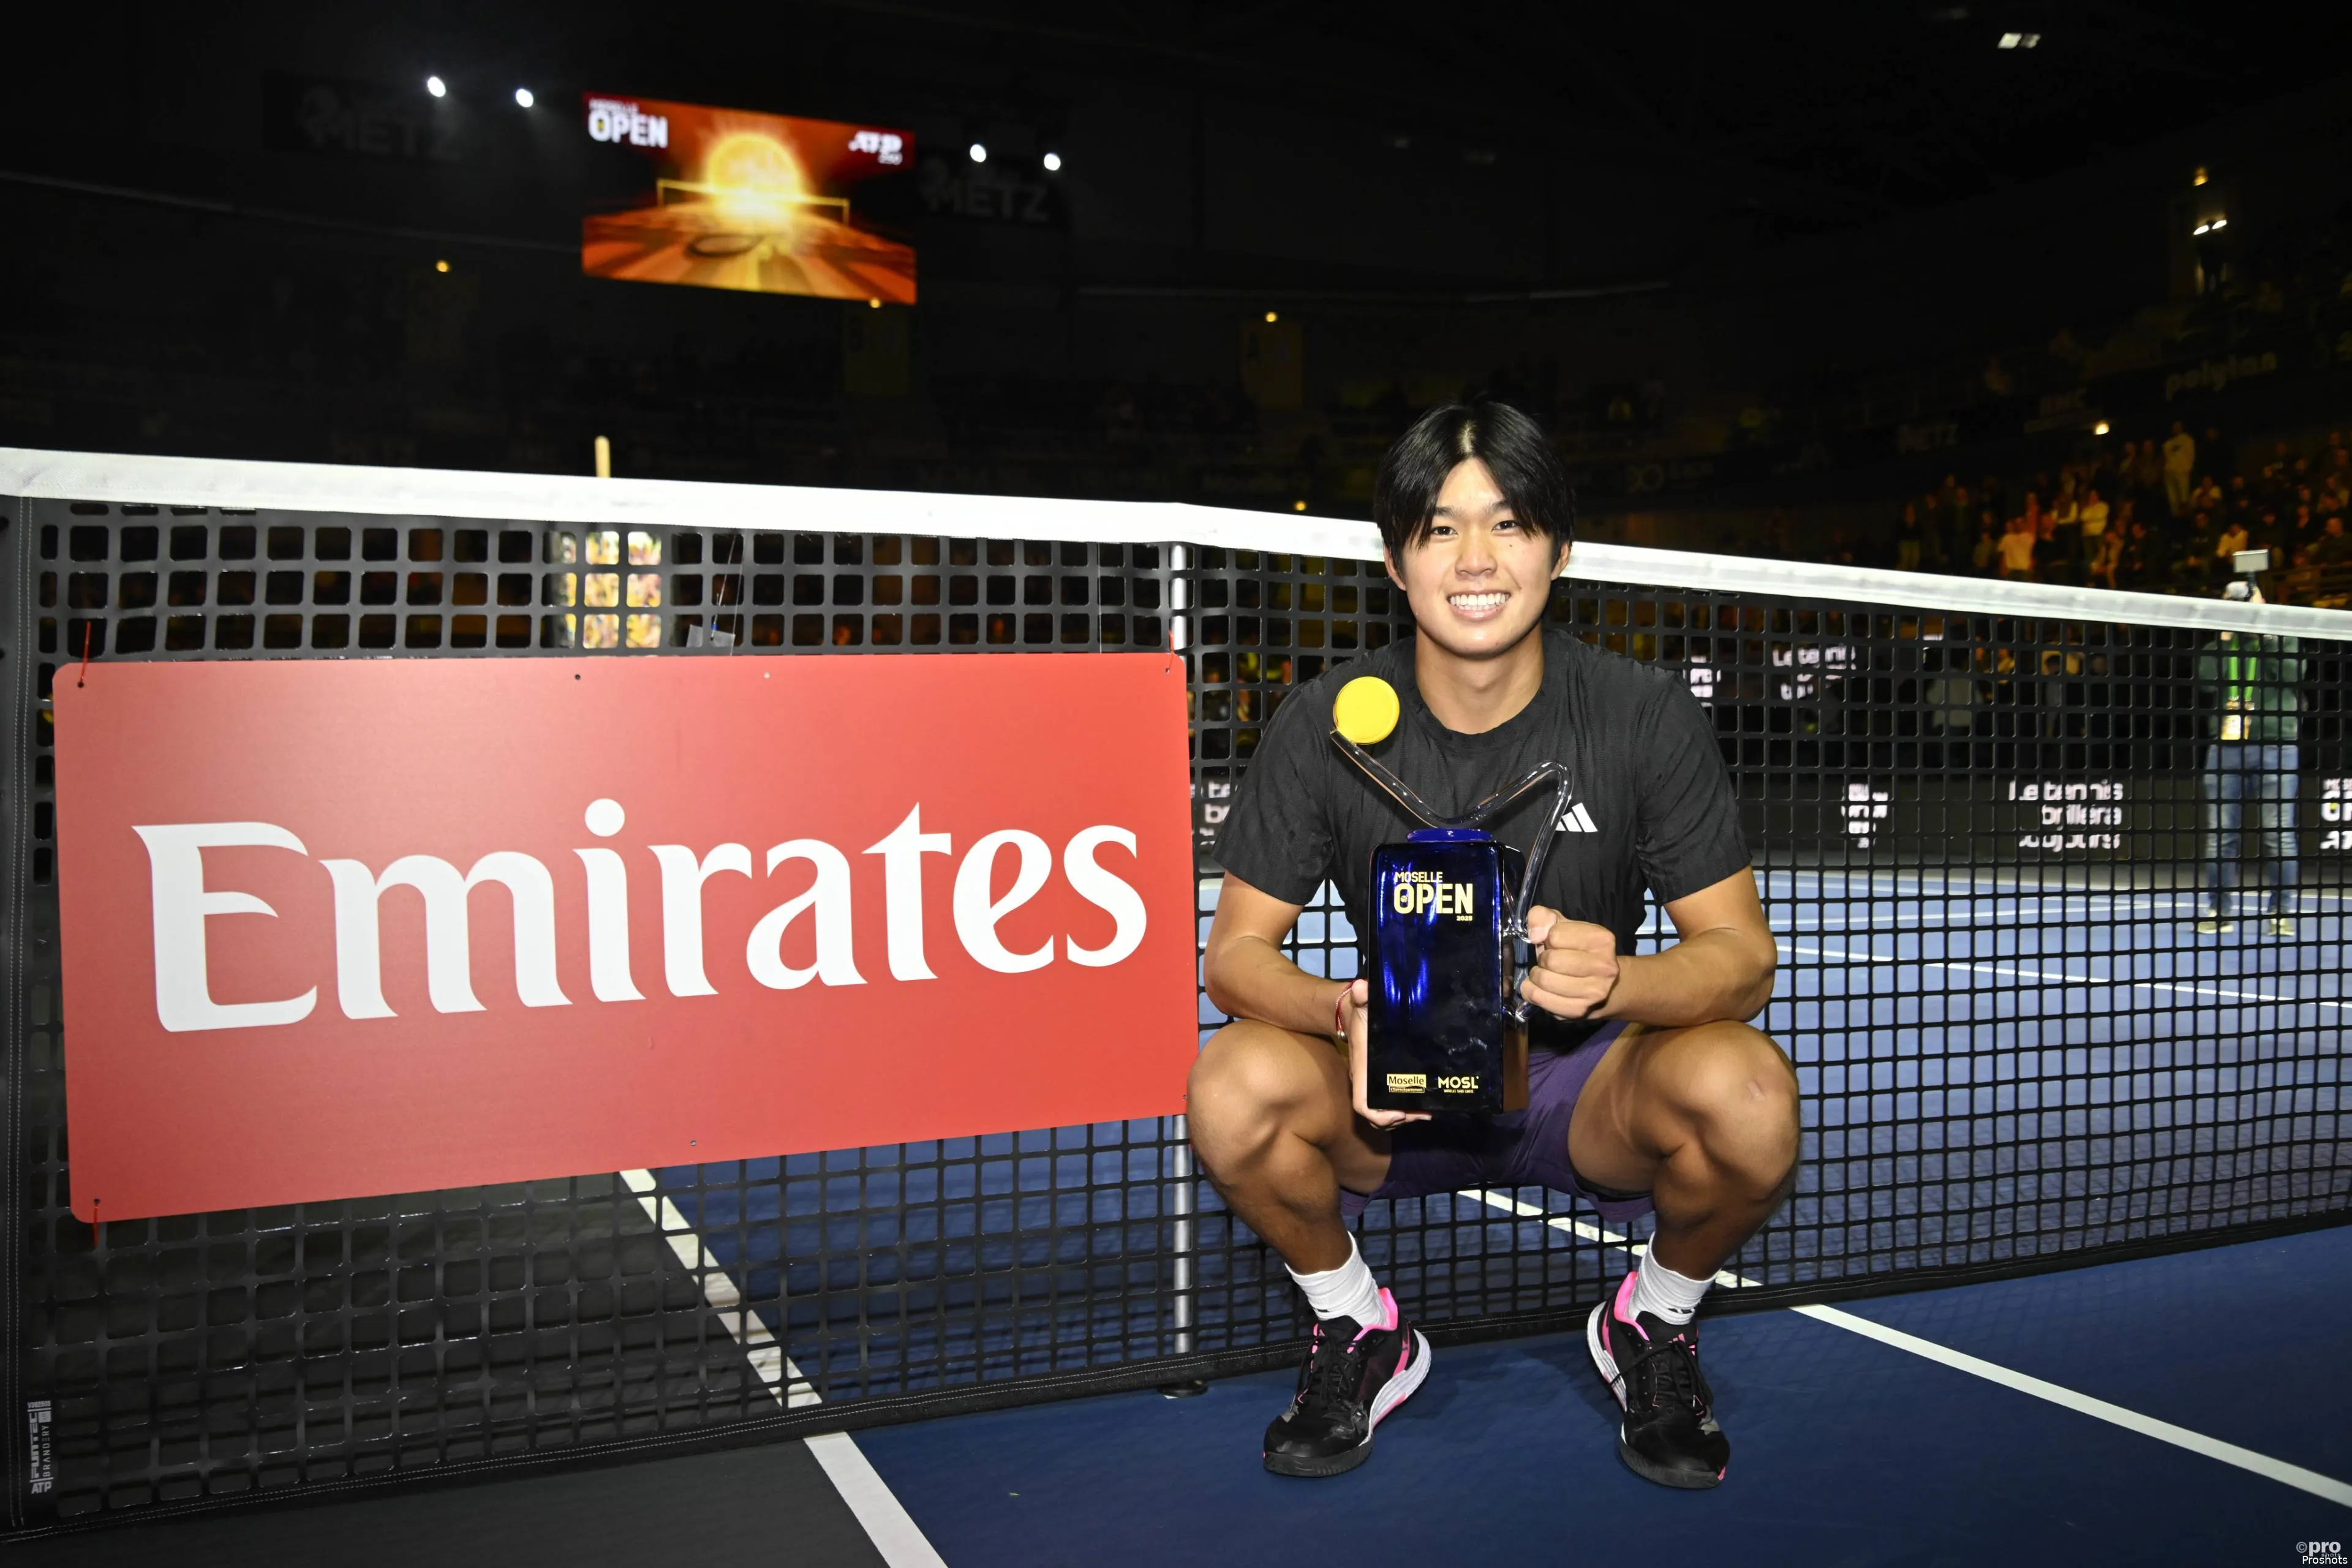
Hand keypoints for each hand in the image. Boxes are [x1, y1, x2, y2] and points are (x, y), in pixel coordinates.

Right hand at [1341, 978, 1427, 1128]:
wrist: (1351, 1013)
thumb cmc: (1358, 1011)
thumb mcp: (1360, 1002)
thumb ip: (1361, 996)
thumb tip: (1362, 987)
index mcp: (1361, 1070)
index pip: (1362, 1103)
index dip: (1379, 1115)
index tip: (1399, 1111)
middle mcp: (1367, 1082)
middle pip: (1379, 1116)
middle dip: (1402, 1119)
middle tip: (1426, 1112)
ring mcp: (1375, 1084)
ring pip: (1387, 1115)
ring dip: (1407, 1117)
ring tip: (1429, 1110)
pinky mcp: (1383, 1081)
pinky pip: (1392, 1105)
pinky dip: (1407, 1110)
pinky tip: (1426, 1102)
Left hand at [1518, 906, 1620, 1018]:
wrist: (1601, 985)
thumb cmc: (1578, 951)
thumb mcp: (1563, 926)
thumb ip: (1544, 918)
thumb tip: (1535, 934)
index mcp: (1602, 939)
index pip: (1555, 935)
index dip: (1549, 939)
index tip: (1556, 945)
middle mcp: (1604, 966)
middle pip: (1550, 960)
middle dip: (1543, 959)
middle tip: (1549, 962)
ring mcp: (1594, 991)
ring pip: (1544, 981)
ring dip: (1536, 976)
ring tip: (1545, 974)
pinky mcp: (1579, 1010)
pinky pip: (1539, 998)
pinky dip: (1532, 992)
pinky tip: (1541, 989)